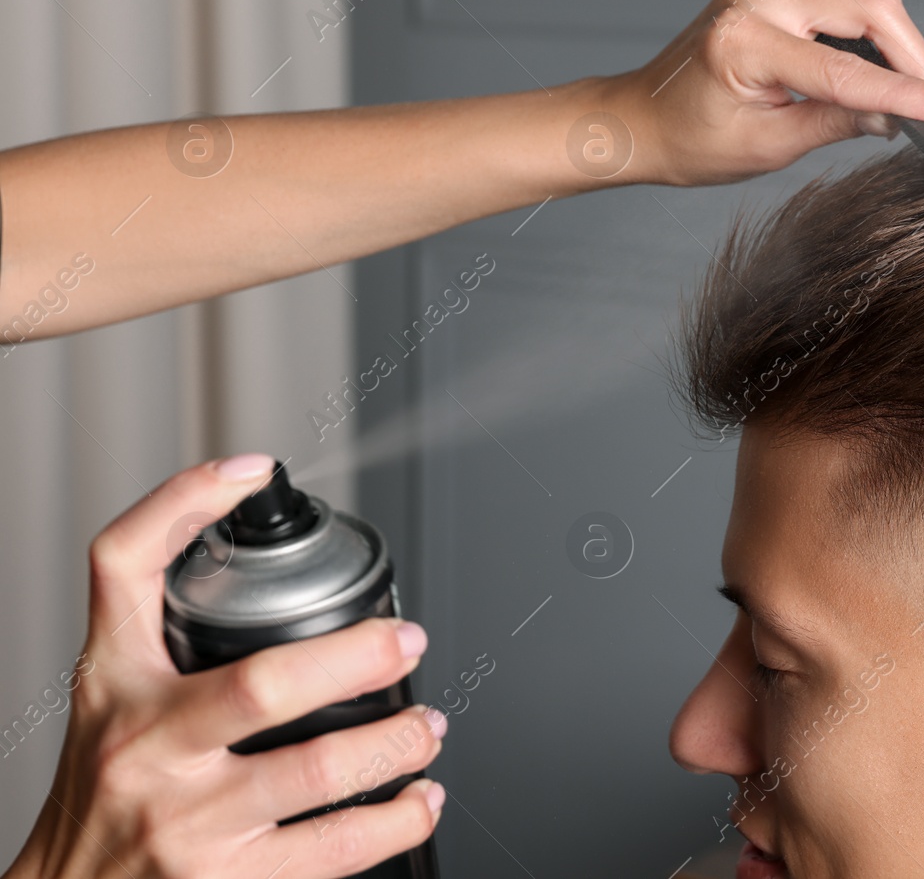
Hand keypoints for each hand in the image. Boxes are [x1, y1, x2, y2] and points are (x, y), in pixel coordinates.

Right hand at [5, 454, 446, 878]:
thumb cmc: (105, 787)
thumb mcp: (111, 689)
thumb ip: (160, 612)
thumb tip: (236, 498)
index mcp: (118, 684)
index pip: (122, 567)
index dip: (184, 502)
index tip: (252, 473)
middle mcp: (149, 750)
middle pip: (263, 684)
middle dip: (358, 656)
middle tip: (408, 642)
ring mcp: (189, 824)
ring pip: (318, 771)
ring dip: (397, 742)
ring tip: (428, 727)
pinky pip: (334, 851)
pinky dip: (397, 822)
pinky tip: (419, 800)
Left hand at [603, 0, 923, 186]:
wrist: (644, 118)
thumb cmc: (692, 139)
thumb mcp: (768, 147)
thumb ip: (836, 123)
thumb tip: (896, 114)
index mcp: (745, 44)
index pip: (847, 71)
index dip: (907, 95)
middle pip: (864, 11)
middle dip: (910, 59)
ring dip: (894, 24)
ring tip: (911, 67)